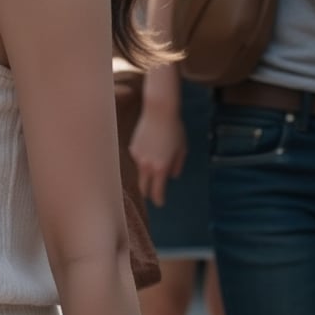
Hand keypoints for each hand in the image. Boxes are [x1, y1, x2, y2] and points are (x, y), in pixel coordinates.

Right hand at [129, 63, 185, 207]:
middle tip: (153, 195)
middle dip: (148, 193)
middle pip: (144, 187)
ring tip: (155, 166)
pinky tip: (151, 149)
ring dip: (147, 173)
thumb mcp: (182, 149)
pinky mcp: (132, 148)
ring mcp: (137, 156)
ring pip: (141, 172)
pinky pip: (138, 159)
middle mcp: (147, 165)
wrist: (159, 111)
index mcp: (161, 168)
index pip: (157, 191)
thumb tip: (172, 175)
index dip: (159, 200)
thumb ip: (177, 165)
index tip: (160, 204)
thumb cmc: (175, 129)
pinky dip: (144, 159)